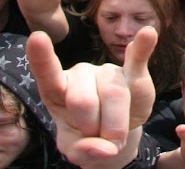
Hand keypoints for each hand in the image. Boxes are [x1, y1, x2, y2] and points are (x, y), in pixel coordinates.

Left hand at [28, 27, 156, 164]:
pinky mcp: (134, 72)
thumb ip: (83, 151)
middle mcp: (81, 74)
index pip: (47, 73)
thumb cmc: (85, 136)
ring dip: (116, 127)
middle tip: (96, 137)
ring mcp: (108, 70)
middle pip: (83, 102)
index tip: (36, 37)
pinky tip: (148, 33)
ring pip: (114, 96)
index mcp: (57, 90)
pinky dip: (142, 47)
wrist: (114, 135)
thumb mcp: (75, 149)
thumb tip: (106, 148)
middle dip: (92, 130)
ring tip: (114, 134)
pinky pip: (138, 58)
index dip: (42, 57)